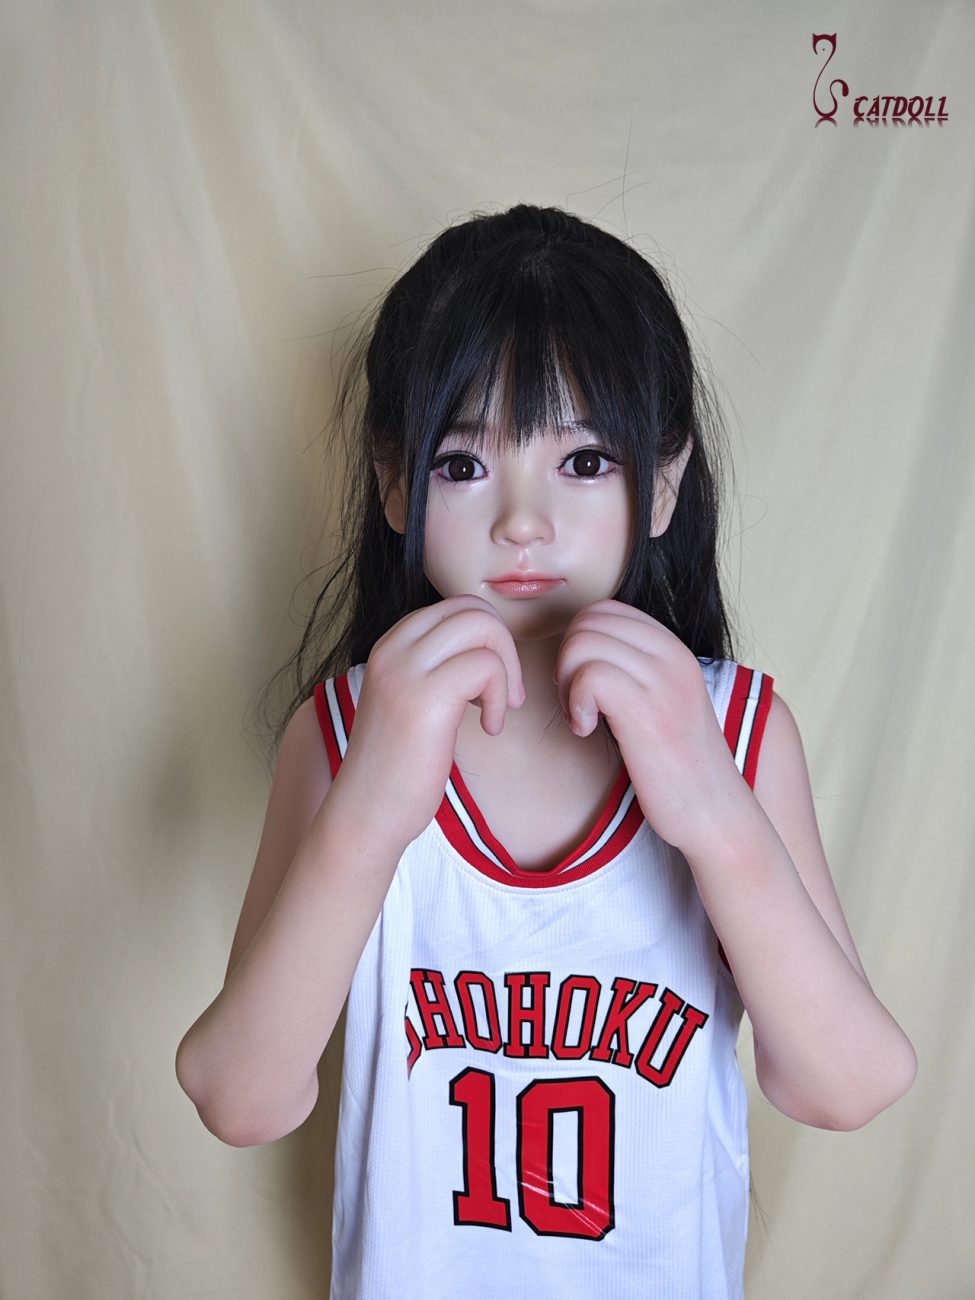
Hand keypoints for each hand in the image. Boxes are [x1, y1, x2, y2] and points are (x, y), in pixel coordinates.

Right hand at [334, 595, 524, 850]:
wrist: (366, 815)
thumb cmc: (396, 767)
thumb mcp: (410, 701)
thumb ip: (435, 668)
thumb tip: (484, 647)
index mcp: (390, 645)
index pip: (456, 606)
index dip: (487, 640)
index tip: (487, 683)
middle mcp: (393, 649)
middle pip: (473, 610)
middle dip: (504, 649)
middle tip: (505, 695)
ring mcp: (406, 671)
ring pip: (484, 628)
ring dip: (506, 671)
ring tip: (494, 712)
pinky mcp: (426, 699)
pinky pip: (487, 666)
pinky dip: (501, 698)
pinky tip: (489, 729)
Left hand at [552, 599, 748, 853]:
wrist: (714, 814)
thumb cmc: (678, 767)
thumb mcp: (665, 702)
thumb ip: (638, 670)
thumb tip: (584, 647)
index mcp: (675, 649)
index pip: (605, 610)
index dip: (581, 643)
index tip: (585, 684)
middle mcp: (672, 657)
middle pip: (587, 622)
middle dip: (567, 660)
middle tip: (578, 703)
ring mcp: (662, 683)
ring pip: (582, 644)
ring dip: (567, 683)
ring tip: (583, 718)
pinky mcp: (647, 713)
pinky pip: (588, 676)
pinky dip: (574, 703)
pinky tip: (586, 730)